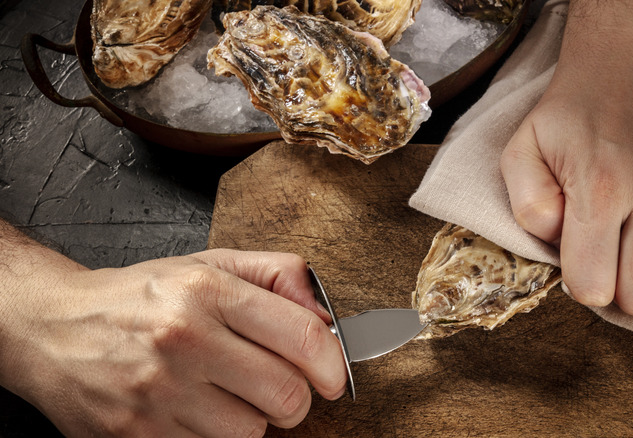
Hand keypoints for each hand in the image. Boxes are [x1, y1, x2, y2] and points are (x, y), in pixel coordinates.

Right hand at [1, 249, 346, 435]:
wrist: (53, 328)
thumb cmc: (141, 296)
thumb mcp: (209, 264)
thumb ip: (278, 276)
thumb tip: (327, 314)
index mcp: (207, 290)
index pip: (304, 337)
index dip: (332, 363)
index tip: (332, 373)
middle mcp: (183, 338)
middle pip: (287, 395)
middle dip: (295, 395)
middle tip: (276, 383)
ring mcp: (158, 392)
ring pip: (252, 431)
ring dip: (251, 418)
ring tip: (224, 393)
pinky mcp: (138, 435)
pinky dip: (215, 436)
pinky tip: (195, 410)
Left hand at [500, 1, 632, 315]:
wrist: (624, 69)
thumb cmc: (568, 116)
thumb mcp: (521, 150)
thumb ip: (527, 205)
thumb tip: (557, 242)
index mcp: (600, 190)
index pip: (594, 286)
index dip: (579, 284)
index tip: (575, 259)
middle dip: (619, 292)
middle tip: (606, 259)